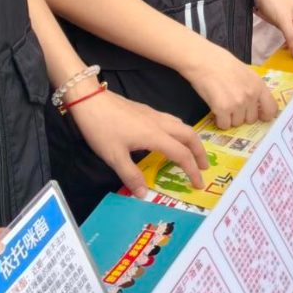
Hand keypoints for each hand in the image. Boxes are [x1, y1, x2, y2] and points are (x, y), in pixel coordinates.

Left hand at [70, 89, 208, 190]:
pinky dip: (180, 131)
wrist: (88, 98)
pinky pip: (172, 120)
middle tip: (204, 167)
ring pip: (182, 125)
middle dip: (200, 152)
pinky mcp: (145, 110)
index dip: (192, 170)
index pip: (182, 154)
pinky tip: (171, 137)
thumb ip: (131, 175)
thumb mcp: (114, 156)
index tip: (198, 183)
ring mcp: (153, 114)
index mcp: (155, 135)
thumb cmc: (101, 127)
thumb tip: (144, 193)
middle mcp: (159, 123)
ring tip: (192, 153)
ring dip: (191, 140)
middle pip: (189, 135)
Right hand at [185, 46, 282, 130]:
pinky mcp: (222, 109)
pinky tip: (216, 110)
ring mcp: (237, 104)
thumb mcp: (245, 72)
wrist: (203, 60)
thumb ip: (252, 87)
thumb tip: (255, 102)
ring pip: (237, 123)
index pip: (271, 108)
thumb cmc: (221, 62)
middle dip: (243, 116)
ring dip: (230, 118)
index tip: (259, 115)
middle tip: (233, 106)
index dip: (265, 115)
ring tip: (222, 105)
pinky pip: (224, 125)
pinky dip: (220, 121)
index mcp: (258, 85)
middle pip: (252, 119)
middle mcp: (251, 96)